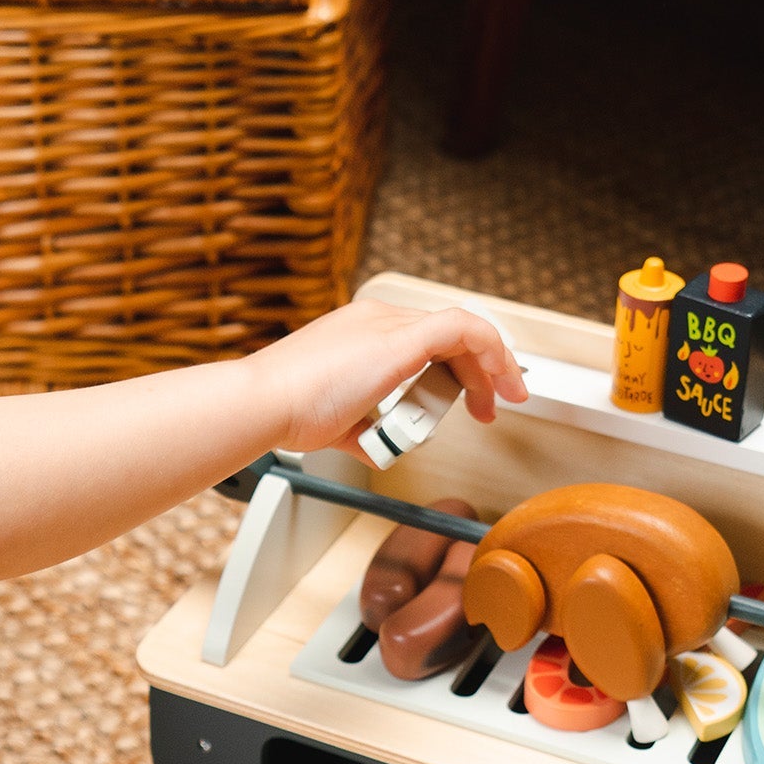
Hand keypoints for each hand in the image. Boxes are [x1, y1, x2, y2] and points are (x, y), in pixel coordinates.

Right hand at [243, 299, 527, 461]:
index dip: (453, 366)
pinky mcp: (401, 338)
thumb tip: (379, 444)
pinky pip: (464, 329)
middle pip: (447, 336)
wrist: (265, 404)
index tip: (465, 397)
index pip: (423, 339)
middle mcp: (376, 319)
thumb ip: (365, 428)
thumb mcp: (337, 421)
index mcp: (360, 332)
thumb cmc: (286, 411)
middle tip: (487, 408)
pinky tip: (498, 383)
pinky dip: (490, 352)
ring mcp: (387, 325)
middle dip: (477, 371)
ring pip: (461, 331)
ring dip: (487, 369)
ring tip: (490, 407)